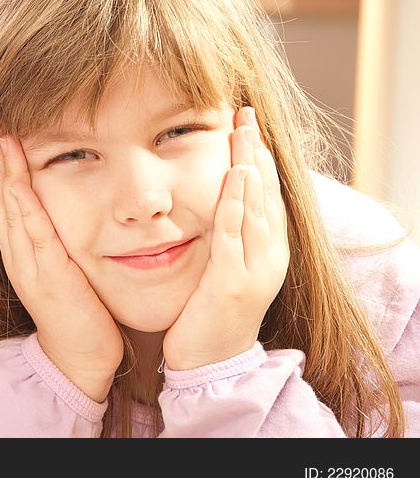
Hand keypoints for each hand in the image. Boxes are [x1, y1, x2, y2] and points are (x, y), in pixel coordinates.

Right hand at [0, 134, 123, 401]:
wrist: (80, 357)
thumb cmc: (78, 310)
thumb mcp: (60, 266)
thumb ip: (53, 238)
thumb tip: (54, 208)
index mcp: (20, 251)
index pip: (2, 201)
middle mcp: (16, 255)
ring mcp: (28, 266)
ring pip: (10, 211)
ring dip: (4, 173)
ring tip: (0, 137)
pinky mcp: (48, 277)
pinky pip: (33, 235)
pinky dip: (24, 205)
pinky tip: (17, 181)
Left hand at [163, 106, 289, 370]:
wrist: (210, 364)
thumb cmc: (209, 313)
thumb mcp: (223, 266)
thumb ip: (224, 234)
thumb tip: (216, 198)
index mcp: (267, 251)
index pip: (266, 194)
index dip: (259, 158)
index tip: (246, 124)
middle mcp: (269, 256)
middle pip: (265, 193)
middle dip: (256, 151)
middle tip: (245, 113)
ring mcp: (254, 270)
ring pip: (255, 208)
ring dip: (249, 167)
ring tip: (242, 132)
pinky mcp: (231, 283)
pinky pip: (233, 236)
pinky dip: (234, 204)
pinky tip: (233, 178)